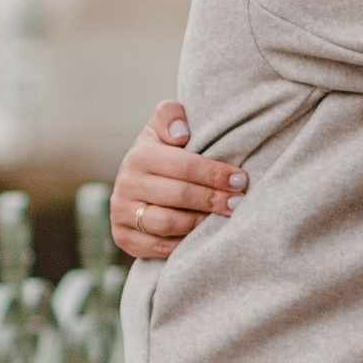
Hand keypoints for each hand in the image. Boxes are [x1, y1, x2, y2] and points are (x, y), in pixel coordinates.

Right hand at [111, 103, 243, 262]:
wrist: (138, 182)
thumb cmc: (163, 152)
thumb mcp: (164, 127)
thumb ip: (170, 115)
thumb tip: (180, 134)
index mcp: (139, 155)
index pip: (184, 166)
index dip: (215, 173)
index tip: (241, 179)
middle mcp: (125, 185)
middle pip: (179, 196)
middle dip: (214, 199)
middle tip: (239, 203)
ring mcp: (121, 214)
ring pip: (167, 223)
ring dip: (200, 223)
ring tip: (224, 218)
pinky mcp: (124, 238)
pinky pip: (158, 247)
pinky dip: (184, 243)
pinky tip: (204, 236)